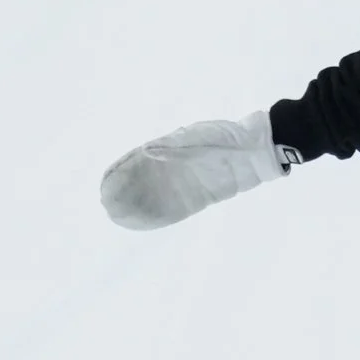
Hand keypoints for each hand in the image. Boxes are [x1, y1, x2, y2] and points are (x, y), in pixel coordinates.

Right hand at [99, 110, 288, 229]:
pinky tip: (146, 221)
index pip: (137, 164)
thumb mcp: (193, 138)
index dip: (121, 173)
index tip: (105, 183)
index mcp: (169, 150)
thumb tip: (146, 152)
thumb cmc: (223, 138)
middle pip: (143, 183)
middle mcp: (173, 169)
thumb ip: (169, 147)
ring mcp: (185, 184)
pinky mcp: (199, 198)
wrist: (254, 149)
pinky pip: (175, 209)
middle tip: (107, 205)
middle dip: (125, 193)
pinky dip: (160, 216)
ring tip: (117, 216)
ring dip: (138, 207)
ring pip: (155, 197)